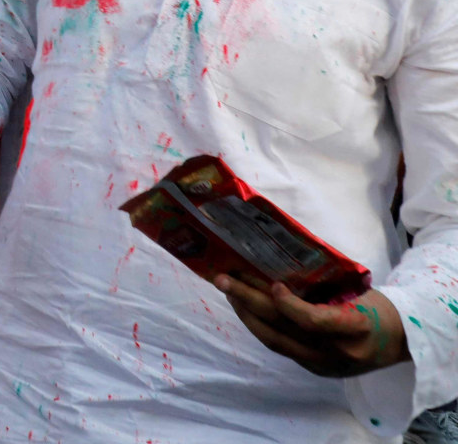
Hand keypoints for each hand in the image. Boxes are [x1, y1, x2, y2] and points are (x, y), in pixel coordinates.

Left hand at [216, 278, 406, 377]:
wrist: (402, 341)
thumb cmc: (379, 306)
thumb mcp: (361, 292)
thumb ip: (325, 285)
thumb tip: (279, 258)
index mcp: (356, 328)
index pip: (315, 322)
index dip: (290, 305)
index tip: (275, 284)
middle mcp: (337, 352)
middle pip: (284, 329)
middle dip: (248, 302)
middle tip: (222, 278)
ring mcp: (324, 363)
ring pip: (275, 341)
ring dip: (246, 313)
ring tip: (228, 290)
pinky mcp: (315, 367)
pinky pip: (280, 346)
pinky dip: (260, 325)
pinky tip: (245, 307)